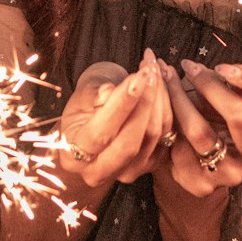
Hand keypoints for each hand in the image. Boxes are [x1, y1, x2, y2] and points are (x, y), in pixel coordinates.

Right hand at [58, 48, 173, 186]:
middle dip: (145, 102)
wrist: (91, 130)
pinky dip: (168, 106)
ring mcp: (128, 171)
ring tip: (156, 69)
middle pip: (131, 141)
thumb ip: (95, 96)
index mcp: (73, 157)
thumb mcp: (80, 98)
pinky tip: (163, 82)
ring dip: (159, 98)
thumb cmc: (82, 110)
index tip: (137, 76)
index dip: (121, 104)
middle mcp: (99, 172)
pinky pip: (167, 134)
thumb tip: (112, 91)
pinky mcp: (150, 164)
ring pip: (153, 136)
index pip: (101, 133)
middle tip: (150, 70)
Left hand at [156, 55, 241, 197]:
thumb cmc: (221, 113)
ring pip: (201, 132)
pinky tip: (159, 105)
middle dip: (210, 86)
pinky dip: (167, 123)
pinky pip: (179, 150)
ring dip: (180, 99)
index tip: (224, 67)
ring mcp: (232, 173)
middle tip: (189, 67)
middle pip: (241, 116)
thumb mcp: (238, 94)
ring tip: (167, 77)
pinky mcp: (203, 185)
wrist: (195, 153)